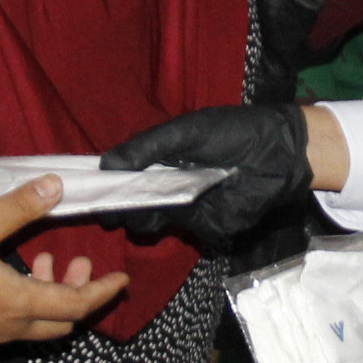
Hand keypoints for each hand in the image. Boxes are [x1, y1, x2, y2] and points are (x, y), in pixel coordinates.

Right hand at [0, 176, 127, 343]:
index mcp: (20, 303)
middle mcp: (11, 325)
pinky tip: (11, 271)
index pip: (77, 305)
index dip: (102, 292)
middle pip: (61, 322)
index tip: (121, 278)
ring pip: (38, 322)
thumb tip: (56, 185)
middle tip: (80, 264)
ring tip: (46, 260)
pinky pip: (15, 321)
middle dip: (79, 295)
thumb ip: (18, 207)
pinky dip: (28, 299)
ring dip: (52, 295)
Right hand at [102, 104, 312, 248]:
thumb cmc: (232, 133)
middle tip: (106, 205)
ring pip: (148, 220)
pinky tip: (160, 212)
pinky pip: (176, 230)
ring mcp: (183, 208)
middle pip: (129, 203)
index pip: (121, 175)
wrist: (280, 153)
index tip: (83, 189)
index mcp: (158, 160)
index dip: (103, 183)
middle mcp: (166, 186)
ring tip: (135, 205)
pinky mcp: (203, 226)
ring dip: (137, 215)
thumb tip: (105, 165)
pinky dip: (164, 224)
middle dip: (115, 206)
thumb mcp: (185, 132)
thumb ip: (146, 147)